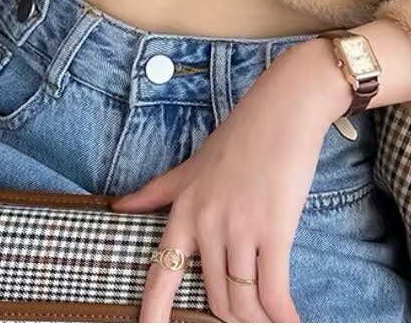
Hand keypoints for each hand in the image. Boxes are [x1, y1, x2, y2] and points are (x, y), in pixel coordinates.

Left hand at [111, 38, 351, 323]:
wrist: (284, 107)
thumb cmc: (243, 133)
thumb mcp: (194, 163)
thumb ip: (157, 191)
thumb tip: (118, 206)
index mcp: (184, 210)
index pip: (161, 274)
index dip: (154, 313)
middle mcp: (206, 224)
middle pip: (215, 298)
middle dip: (233, 319)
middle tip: (248, 321)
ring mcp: (239, 228)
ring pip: (242, 301)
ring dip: (259, 321)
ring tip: (272, 324)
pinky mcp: (274, 229)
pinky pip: (274, 290)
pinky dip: (284, 317)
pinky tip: (293, 324)